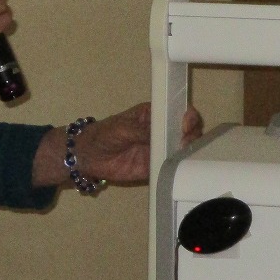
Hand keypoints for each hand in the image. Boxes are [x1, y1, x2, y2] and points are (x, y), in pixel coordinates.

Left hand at [33, 103, 203, 187]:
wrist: (88, 156)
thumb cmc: (104, 134)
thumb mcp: (123, 128)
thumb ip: (142, 131)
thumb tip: (161, 133)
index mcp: (154, 114)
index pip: (178, 112)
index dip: (187, 117)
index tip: (186, 124)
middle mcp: (161, 130)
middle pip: (186, 131)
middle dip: (191, 134)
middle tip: (185, 141)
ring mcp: (159, 149)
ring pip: (182, 149)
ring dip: (187, 151)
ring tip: (182, 153)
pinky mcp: (155, 167)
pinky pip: (171, 166)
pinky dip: (177, 167)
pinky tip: (179, 168)